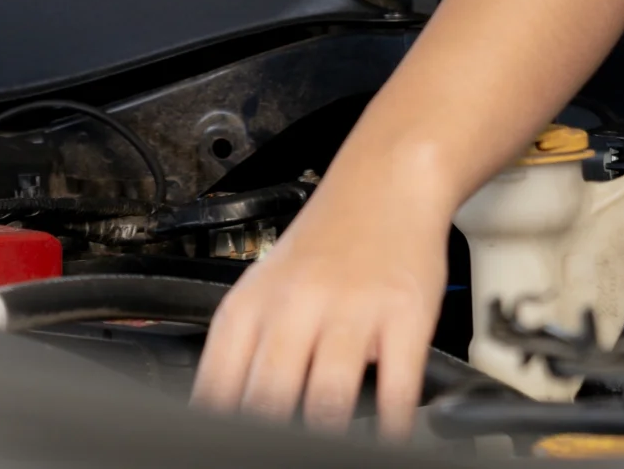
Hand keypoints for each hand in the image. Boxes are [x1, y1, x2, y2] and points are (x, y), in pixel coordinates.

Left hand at [192, 159, 455, 435]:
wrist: (383, 182)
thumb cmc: (324, 242)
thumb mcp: (263, 285)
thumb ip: (245, 348)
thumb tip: (223, 409)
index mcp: (251, 306)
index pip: (220, 383)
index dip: (221, 424)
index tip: (230, 442)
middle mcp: (295, 307)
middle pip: (269, 397)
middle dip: (273, 435)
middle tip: (284, 452)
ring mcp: (350, 311)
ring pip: (326, 398)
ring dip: (326, 433)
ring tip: (332, 447)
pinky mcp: (403, 316)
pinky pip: (397, 386)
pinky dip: (392, 423)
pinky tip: (389, 435)